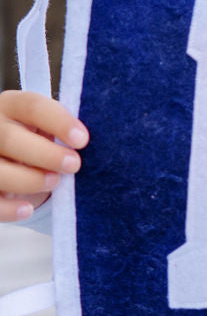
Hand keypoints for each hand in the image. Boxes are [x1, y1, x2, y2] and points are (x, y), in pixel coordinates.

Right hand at [0, 90, 87, 221]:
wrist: (12, 161)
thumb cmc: (37, 140)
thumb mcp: (46, 128)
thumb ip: (62, 130)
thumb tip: (90, 142)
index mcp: (11, 105)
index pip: (32, 106)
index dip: (59, 122)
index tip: (83, 140)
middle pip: (10, 138)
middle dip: (46, 154)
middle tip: (74, 165)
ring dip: (29, 179)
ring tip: (54, 182)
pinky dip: (9, 209)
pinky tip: (27, 209)